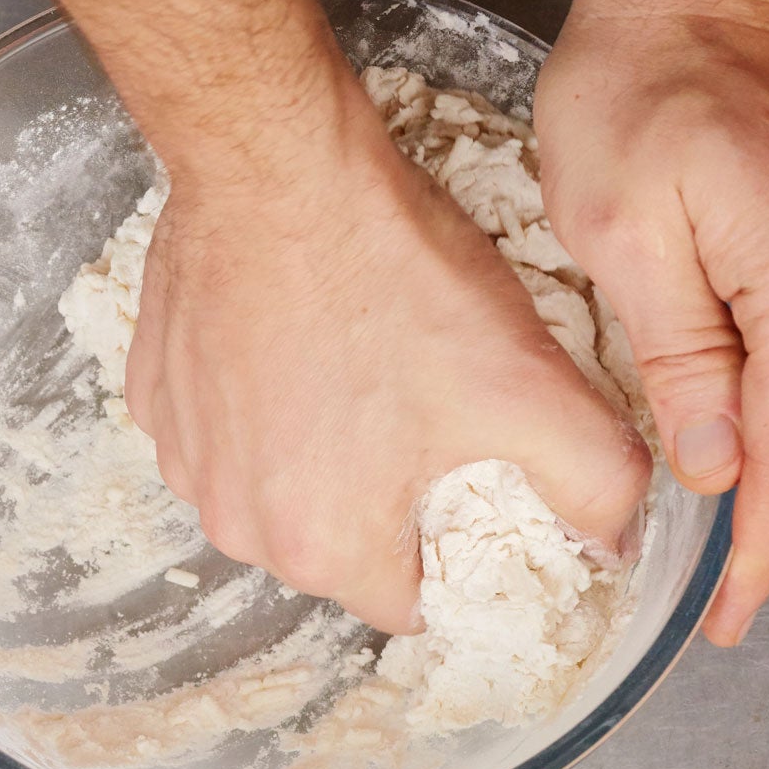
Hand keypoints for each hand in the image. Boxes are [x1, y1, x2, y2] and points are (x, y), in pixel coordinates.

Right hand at [125, 65, 651, 634]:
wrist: (277, 164)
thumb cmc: (389, 275)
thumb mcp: (528, 382)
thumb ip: (597, 481)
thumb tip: (615, 540)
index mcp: (326, 546)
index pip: (410, 603)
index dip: (457, 550)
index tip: (474, 486)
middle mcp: (239, 524)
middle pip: (336, 551)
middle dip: (384, 500)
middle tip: (426, 410)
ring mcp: (186, 460)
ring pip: (273, 491)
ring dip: (314, 453)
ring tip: (360, 367)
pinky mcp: (154, 397)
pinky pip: (221, 433)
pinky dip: (257, 405)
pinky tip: (294, 341)